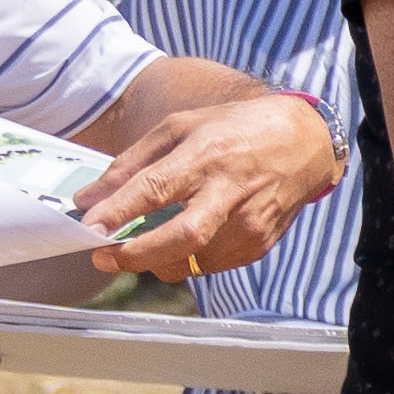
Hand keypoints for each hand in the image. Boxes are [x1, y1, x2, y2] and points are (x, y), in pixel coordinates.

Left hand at [84, 88, 343, 280]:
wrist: (305, 143)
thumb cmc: (234, 129)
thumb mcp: (179, 127)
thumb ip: (131, 163)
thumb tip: (88, 199)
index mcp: (207, 155)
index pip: (156, 188)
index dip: (118, 212)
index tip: (88, 228)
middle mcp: (231, 192)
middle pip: (182, 237)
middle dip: (136, 255)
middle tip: (103, 258)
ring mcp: (249, 224)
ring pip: (190, 261)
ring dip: (155, 259)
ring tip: (141, 245)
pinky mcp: (258, 245)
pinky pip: (207, 266)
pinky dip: (183, 259)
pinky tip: (181, 239)